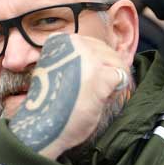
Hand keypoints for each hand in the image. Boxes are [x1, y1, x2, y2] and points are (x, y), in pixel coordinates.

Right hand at [8, 33, 130, 160]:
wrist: (42, 124)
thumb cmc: (51, 100)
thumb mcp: (58, 67)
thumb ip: (75, 57)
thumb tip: (104, 57)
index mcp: (62, 40)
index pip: (94, 45)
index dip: (95, 63)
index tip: (84, 79)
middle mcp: (75, 43)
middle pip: (108, 52)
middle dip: (106, 71)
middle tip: (91, 90)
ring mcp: (88, 58)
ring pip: (118, 63)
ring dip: (111, 81)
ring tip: (94, 95)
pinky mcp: (100, 75)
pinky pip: (121, 78)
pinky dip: (114, 91)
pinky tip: (99, 100)